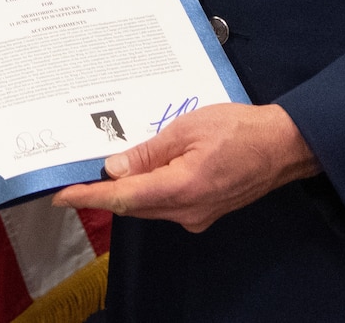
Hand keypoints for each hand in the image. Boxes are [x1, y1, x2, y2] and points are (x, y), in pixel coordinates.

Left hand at [49, 102, 318, 231]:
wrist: (283, 146)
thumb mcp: (187, 129)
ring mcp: (197, 215)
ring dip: (126, 192)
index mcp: (182, 187)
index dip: (89, 198)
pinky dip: (147, 191)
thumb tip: (113, 169)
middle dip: (103, 193)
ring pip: (148, 207)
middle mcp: (187, 210)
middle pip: (132, 206)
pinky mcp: (204, 212)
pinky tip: (141, 172)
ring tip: (104, 170)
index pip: (123, 197)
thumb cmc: (240, 129)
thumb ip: (149, 152)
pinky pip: (165, 205)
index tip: (61, 195)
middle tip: (75, 177)